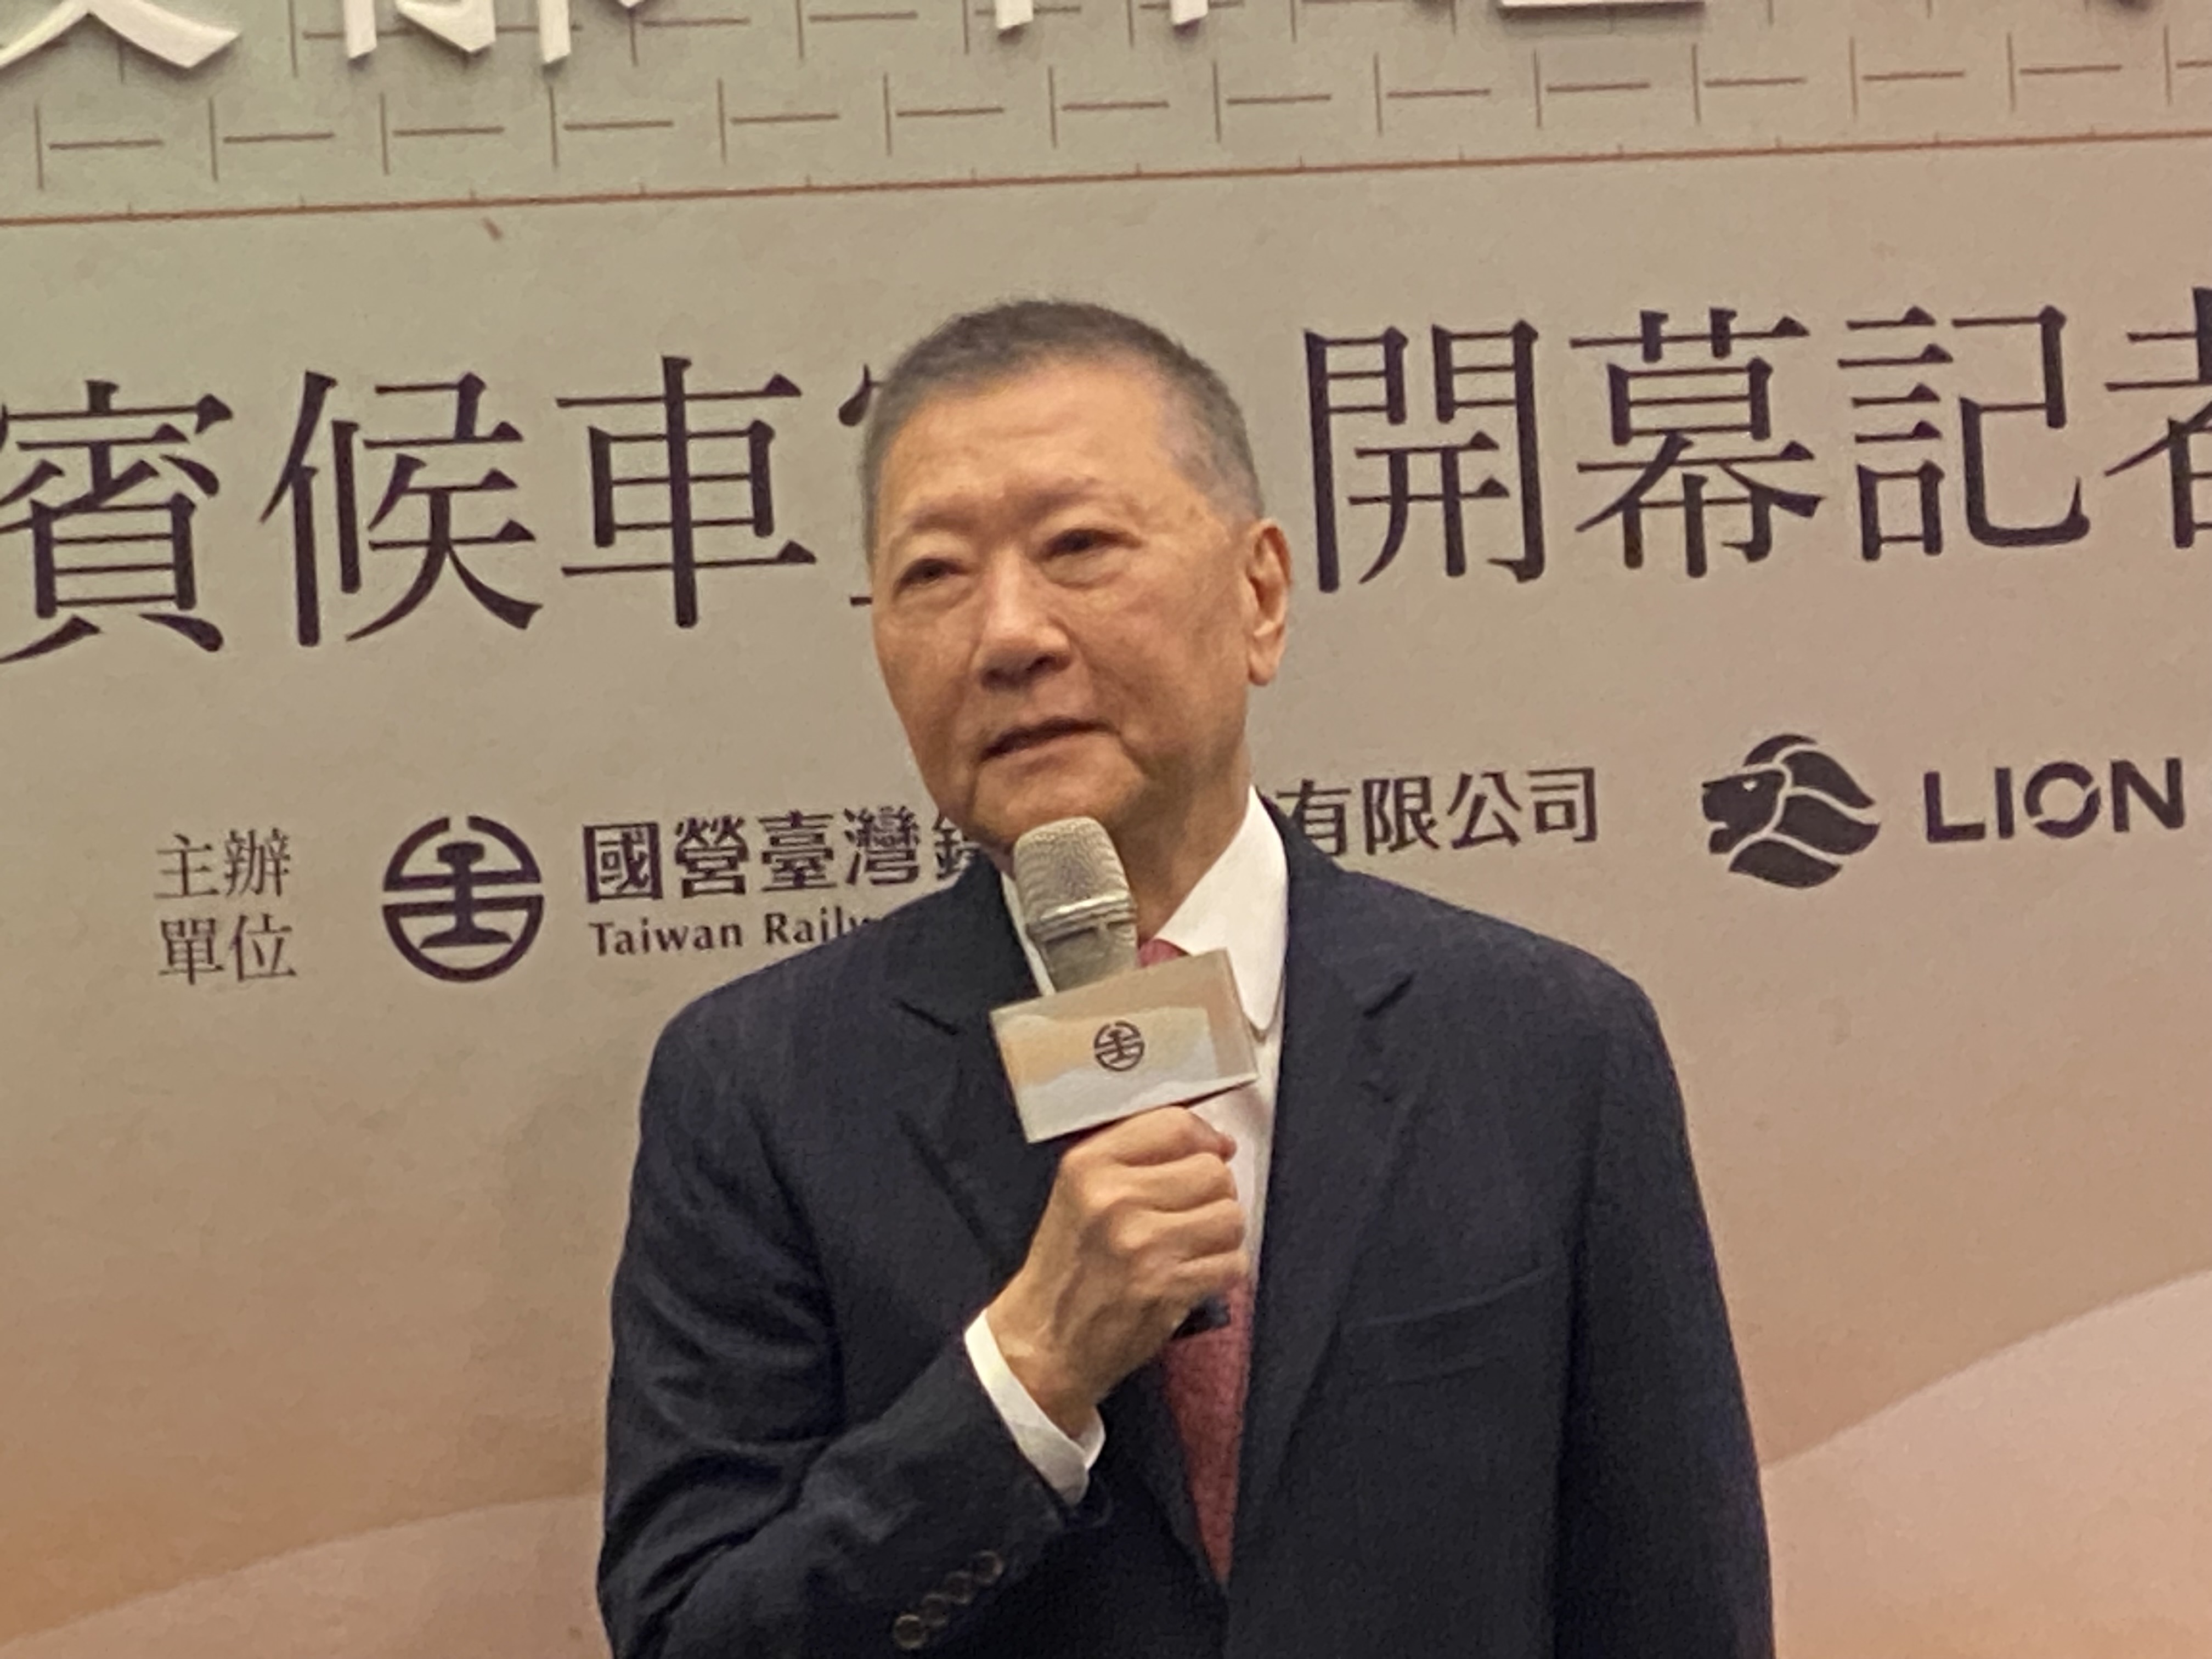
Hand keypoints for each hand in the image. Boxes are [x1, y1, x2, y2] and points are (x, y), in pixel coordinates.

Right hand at [984, 1107, 1247, 1436]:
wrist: (1045, 1341)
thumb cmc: (1068, 1265)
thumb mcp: (1080, 1189)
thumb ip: (1137, 1156)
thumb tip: (1216, 1143)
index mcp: (1089, 1164)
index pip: (1176, 1124)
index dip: (1205, 1139)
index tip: (1209, 1154)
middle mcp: (1114, 1198)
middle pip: (1213, 1172)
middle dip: (1213, 1194)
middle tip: (1191, 1213)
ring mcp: (1143, 1245)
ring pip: (1230, 1217)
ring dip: (1221, 1235)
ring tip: (1191, 1247)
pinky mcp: (1166, 1287)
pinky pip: (1232, 1263)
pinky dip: (1221, 1272)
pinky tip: (1191, 1276)